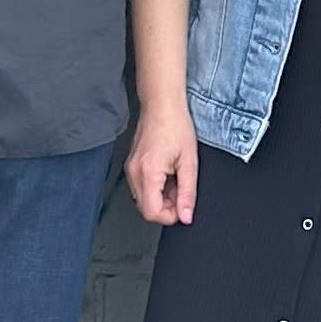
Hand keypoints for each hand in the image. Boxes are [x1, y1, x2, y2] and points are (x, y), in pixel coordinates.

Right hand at [126, 100, 200, 225]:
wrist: (162, 105)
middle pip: (146, 209)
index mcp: (148, 173)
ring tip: (175, 178)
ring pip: (144, 199)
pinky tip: (167, 173)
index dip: (170, 216)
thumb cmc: (175, 126)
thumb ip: (188, 193)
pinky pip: (141, 187)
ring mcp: (131, 169)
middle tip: (181, 190)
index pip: (152, 212)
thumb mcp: (189, 162)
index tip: (183, 207)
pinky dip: (156, 187)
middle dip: (166, 207)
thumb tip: (186, 216)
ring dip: (162, 197)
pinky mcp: (132, 165)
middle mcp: (134, 173)